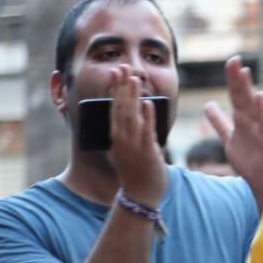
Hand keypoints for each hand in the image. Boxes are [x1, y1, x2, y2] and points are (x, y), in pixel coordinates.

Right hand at [107, 65, 167, 205]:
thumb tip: (138, 116)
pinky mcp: (146, 153)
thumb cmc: (137, 172)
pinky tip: (149, 103)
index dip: (115, 89)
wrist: (141, 196)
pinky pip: (147, 132)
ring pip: (131, 116)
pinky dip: (147, 117)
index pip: (113, 107)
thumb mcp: (128, 149)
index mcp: (115, 136)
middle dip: (121, 87)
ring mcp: (133, 145)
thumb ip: (131, 133)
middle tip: (121, 67)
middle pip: (120, 107)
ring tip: (134, 78)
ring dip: (132, 96)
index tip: (115, 73)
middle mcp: (121, 138)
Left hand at [204, 56, 262, 194]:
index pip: (236, 96)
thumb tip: (208, 105)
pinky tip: (259, 95)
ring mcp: (260, 130)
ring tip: (245, 72)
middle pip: (243, 97)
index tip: (231, 62)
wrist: (260, 181)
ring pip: (252, 106)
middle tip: (235, 59)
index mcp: (242, 120)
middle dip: (238, 79)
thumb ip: (219, 122)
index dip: (233, 80)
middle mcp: (252, 122)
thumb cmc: (248, 160)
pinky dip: (261, 109)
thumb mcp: (229, 138)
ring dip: (248, 89)